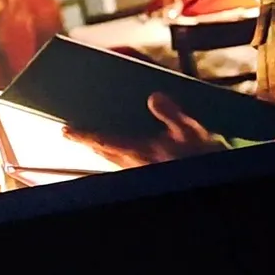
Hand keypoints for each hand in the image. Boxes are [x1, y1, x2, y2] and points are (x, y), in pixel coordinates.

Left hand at [63, 93, 222, 166]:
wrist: (208, 178)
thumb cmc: (198, 158)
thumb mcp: (189, 132)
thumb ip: (170, 112)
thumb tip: (154, 96)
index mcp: (137, 150)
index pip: (101, 141)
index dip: (82, 135)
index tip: (65, 130)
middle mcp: (132, 163)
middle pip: (102, 151)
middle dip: (89, 141)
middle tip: (75, 132)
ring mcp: (138, 170)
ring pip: (112, 159)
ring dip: (103, 148)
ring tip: (96, 138)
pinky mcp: (146, 174)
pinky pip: (124, 163)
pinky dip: (118, 154)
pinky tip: (126, 147)